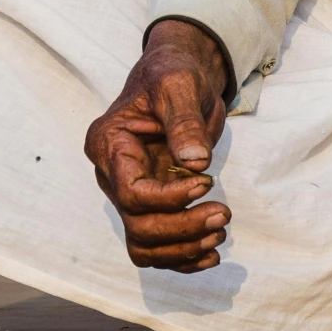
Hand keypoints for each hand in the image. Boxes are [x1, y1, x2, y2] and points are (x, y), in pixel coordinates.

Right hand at [84, 19, 231, 271]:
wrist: (180, 79)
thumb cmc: (174, 74)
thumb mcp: (179, 85)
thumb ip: (184, 122)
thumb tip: (195, 163)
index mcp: (108, 144)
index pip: (131, 192)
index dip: (169, 199)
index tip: (207, 183)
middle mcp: (112, 175)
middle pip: (138, 225)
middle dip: (182, 228)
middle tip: (223, 215)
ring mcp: (128, 193)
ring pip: (143, 244)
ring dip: (182, 248)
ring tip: (220, 232)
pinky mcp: (148, 204)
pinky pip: (156, 246)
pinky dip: (182, 257)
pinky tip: (211, 254)